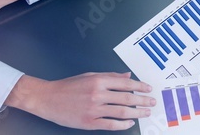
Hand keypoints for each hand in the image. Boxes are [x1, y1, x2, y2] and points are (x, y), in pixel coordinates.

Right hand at [5, 72, 154, 129]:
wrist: (47, 98)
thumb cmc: (67, 86)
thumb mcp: (89, 76)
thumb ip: (109, 76)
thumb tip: (127, 76)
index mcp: (98, 80)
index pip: (125, 83)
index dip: (140, 86)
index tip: (148, 89)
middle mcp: (97, 94)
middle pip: (127, 98)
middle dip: (143, 101)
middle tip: (152, 102)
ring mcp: (93, 109)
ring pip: (121, 112)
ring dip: (137, 112)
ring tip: (145, 113)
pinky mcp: (89, 122)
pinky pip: (110, 124)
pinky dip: (123, 124)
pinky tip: (130, 122)